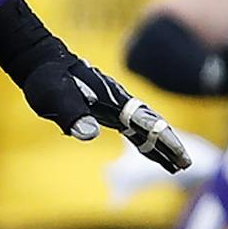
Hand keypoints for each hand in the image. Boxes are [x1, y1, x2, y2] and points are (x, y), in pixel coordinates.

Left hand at [0, 0, 191, 173]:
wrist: (42, 62)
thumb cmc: (47, 80)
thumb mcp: (55, 98)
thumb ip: (73, 114)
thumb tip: (90, 133)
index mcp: (113, 101)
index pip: (146, 123)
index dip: (164, 140)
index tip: (179, 155)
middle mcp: (120, 103)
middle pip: (153, 126)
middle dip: (169, 145)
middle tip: (186, 166)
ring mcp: (116, 106)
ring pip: (146, 128)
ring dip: (160, 145)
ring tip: (176, 165)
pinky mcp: (108, 109)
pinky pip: (132, 127)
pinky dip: (144, 141)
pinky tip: (150, 151)